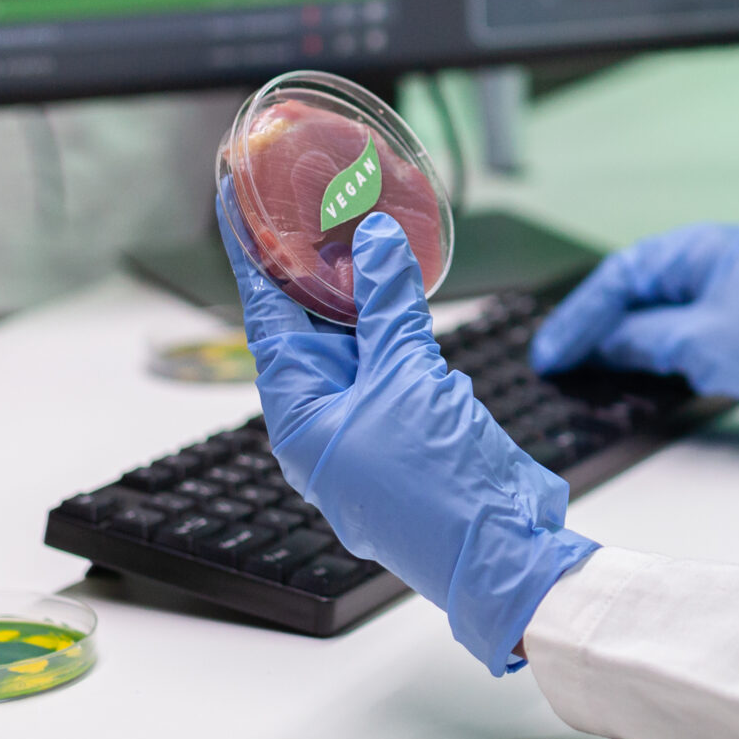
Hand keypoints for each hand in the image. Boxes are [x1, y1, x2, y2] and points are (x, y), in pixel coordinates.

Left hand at [220, 192, 595, 674]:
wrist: (503, 550)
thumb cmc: (436, 489)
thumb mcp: (407, 381)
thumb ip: (388, 307)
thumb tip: (370, 240)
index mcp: (300, 414)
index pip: (266, 315)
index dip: (253, 253)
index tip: (236, 197)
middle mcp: (327, 414)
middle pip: (306, 320)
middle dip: (306, 256)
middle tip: (300, 189)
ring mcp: (371, 416)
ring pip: (353, 333)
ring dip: (354, 280)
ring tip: (348, 214)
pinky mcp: (414, 415)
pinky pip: (394, 352)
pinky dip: (395, 311)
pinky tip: (400, 273)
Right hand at [530, 223, 738, 439]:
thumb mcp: (699, 342)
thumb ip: (641, 338)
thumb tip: (602, 344)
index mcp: (701, 247)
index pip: (623, 276)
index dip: (582, 316)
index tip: (552, 351)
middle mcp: (708, 257)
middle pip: (632, 287)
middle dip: (592, 323)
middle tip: (554, 358)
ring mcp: (719, 284)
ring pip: (650, 306)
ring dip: (615, 334)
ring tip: (576, 364)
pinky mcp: (728, 314)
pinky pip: (673, 322)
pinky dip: (644, 342)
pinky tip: (622, 364)